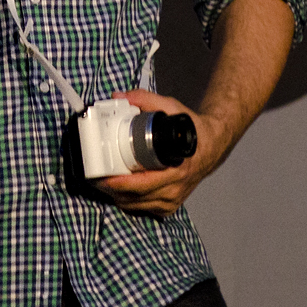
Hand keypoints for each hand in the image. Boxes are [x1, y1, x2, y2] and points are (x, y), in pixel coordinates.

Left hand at [92, 89, 229, 216]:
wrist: (211, 145)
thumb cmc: (190, 128)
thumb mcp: (170, 107)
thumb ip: (145, 99)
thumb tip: (119, 97)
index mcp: (176, 168)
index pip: (143, 184)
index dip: (120, 183)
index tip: (103, 178)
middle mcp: (175, 188)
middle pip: (136, 198)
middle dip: (112, 190)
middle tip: (95, 178)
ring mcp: (174, 199)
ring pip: (138, 206)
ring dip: (119, 197)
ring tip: (104, 183)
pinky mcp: (171, 205)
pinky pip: (146, 209)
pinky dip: (131, 202)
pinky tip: (121, 191)